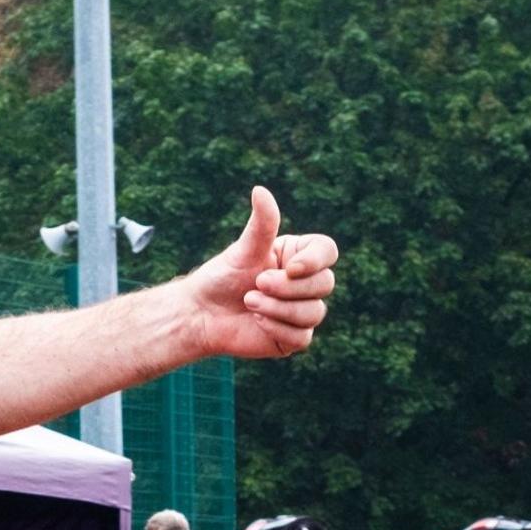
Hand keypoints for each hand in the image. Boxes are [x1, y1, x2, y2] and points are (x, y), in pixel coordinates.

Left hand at [169, 189, 336, 362]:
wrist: (202, 314)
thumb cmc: (222, 276)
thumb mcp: (243, 249)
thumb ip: (261, 224)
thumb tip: (260, 190)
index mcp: (299, 256)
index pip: (328, 252)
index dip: (316, 260)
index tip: (291, 266)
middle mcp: (305, 283)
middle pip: (325, 284)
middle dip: (289, 287)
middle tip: (257, 283)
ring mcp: (302, 312)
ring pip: (314, 312)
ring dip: (279, 308)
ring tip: (250, 301)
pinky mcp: (293, 338)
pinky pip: (302, 336)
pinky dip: (276, 327)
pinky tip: (256, 320)